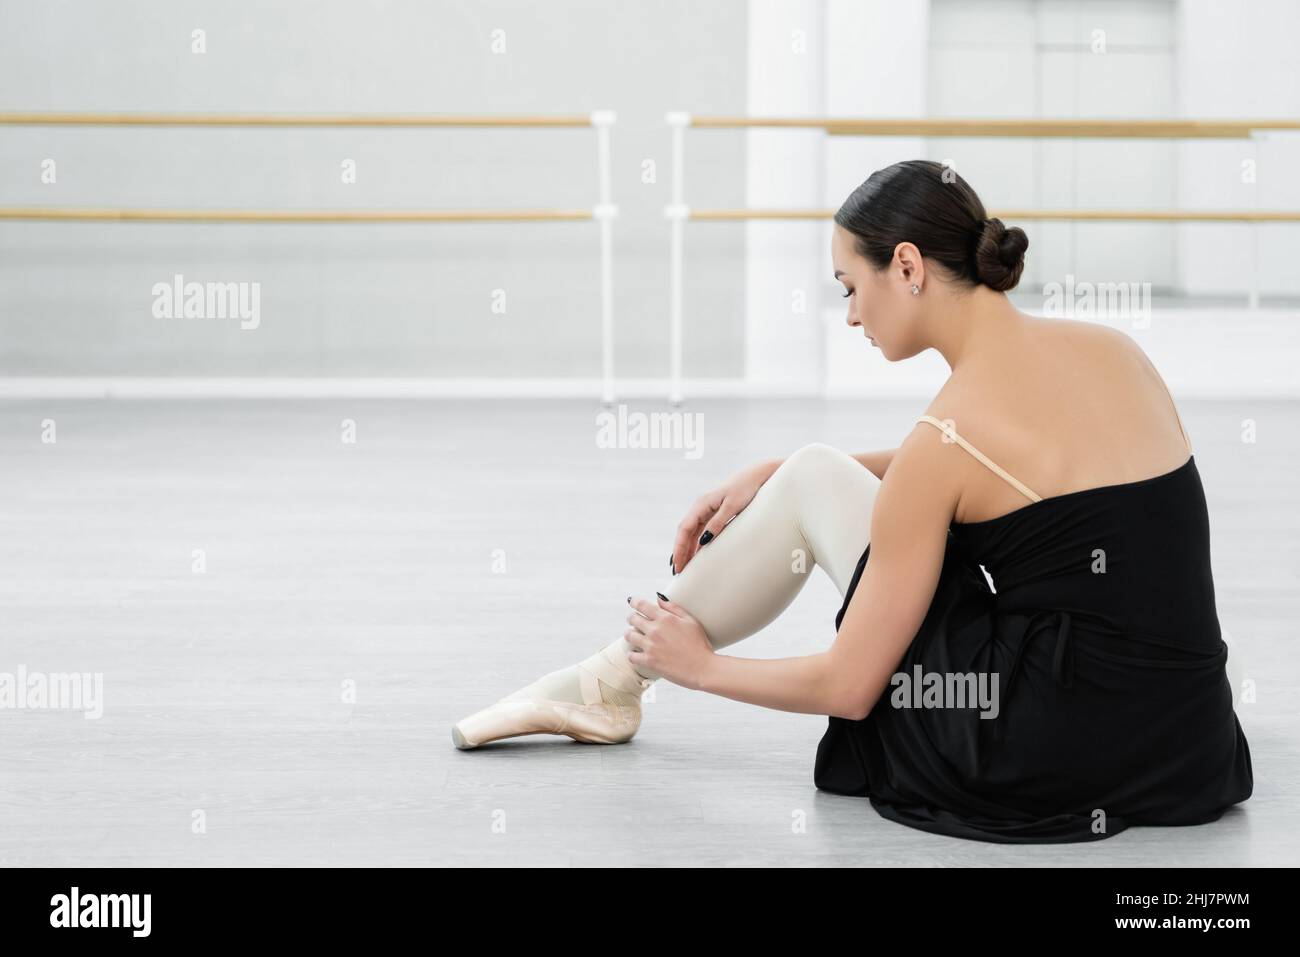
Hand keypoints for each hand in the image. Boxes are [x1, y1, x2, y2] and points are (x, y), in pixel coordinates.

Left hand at [624, 593, 714, 690]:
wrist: (703, 668)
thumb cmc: (700, 644)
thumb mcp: (691, 621)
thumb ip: (673, 608)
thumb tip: (659, 598)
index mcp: (665, 618)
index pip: (641, 604)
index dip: (634, 601)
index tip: (632, 602)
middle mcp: (655, 630)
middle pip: (632, 618)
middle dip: (632, 618)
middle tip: (635, 621)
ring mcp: (651, 646)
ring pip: (629, 635)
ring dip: (630, 634)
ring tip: (635, 637)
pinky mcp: (649, 661)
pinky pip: (631, 656)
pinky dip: (632, 654)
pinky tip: (637, 654)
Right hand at [669, 456, 781, 574]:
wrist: (758, 475)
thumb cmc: (746, 488)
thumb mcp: (733, 507)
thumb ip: (718, 523)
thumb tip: (704, 541)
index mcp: (702, 504)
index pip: (684, 529)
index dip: (679, 547)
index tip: (678, 564)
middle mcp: (701, 506)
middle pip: (685, 532)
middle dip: (680, 551)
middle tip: (678, 571)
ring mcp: (707, 509)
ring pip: (692, 532)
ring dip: (687, 548)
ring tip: (685, 566)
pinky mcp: (715, 511)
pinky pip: (701, 530)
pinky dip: (697, 542)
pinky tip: (697, 554)